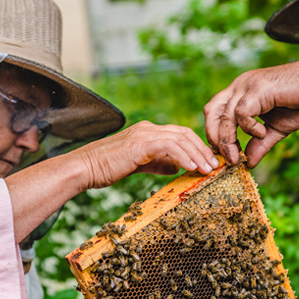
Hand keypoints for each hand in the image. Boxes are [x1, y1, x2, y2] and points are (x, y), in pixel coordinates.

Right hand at [76, 121, 218, 188]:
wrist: (84, 167)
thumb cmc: (106, 168)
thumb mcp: (138, 165)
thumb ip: (158, 163)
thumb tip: (177, 167)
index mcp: (147, 132)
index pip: (179, 135)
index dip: (197, 147)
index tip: (207, 162)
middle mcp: (147, 128)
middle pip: (184, 133)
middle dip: (202, 149)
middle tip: (214, 166)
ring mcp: (144, 134)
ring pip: (180, 138)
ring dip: (197, 154)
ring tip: (207, 169)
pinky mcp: (140, 143)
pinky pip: (169, 146)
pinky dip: (184, 156)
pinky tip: (191, 167)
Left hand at [204, 62, 298, 166]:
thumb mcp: (276, 129)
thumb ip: (260, 144)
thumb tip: (248, 164)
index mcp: (240, 92)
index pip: (215, 112)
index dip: (215, 134)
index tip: (224, 155)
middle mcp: (239, 86)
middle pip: (211, 112)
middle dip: (214, 138)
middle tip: (225, 159)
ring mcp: (247, 86)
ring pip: (224, 116)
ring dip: (228, 140)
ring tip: (238, 157)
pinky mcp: (258, 89)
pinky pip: (242, 113)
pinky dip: (249, 128)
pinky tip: (262, 133)